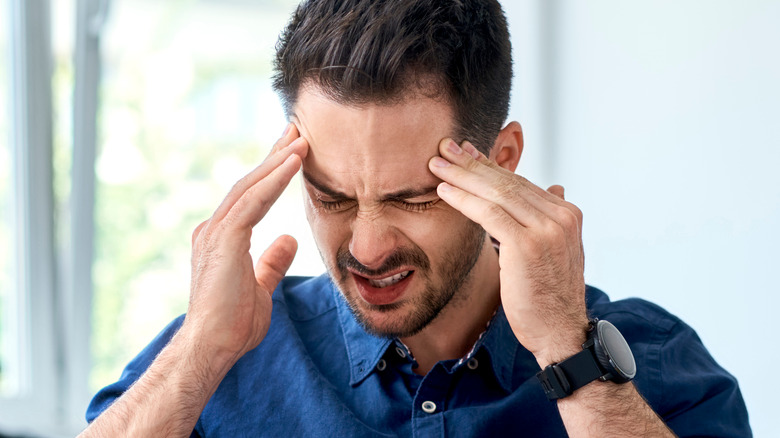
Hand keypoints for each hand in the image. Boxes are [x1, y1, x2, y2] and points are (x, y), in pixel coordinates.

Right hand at [182, 125, 308, 365]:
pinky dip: (274, 180)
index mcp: (222, 238)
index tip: (293, 152)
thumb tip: (289, 239)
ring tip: (301, 139)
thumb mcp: (261, 286)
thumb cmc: (232, 324)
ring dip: (277, 161)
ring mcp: (215, 232)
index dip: (272, 173)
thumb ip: (272, 261)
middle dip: (274, 156)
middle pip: (249, 183)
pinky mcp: (223, 239)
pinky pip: (253, 202)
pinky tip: (293, 163)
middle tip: (297, 130)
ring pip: (250, 187)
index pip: (251, 197)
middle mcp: (213, 229)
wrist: (212, 347)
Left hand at [428, 138, 588, 366]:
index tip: (465, 153)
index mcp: (566, 214)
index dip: (489, 166)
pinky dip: (463, 199)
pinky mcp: (527, 244)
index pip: (520, 182)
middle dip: (471, 163)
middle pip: (507, 182)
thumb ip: (547, 219)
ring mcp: (546, 229)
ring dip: (462, 176)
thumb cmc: (549, 297)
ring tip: (436, 164)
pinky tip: (443, 191)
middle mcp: (560, 216)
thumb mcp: (554, 251)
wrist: (560, 333)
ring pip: (496, 192)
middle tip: (444, 148)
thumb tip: (554, 188)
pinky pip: (488, 213)